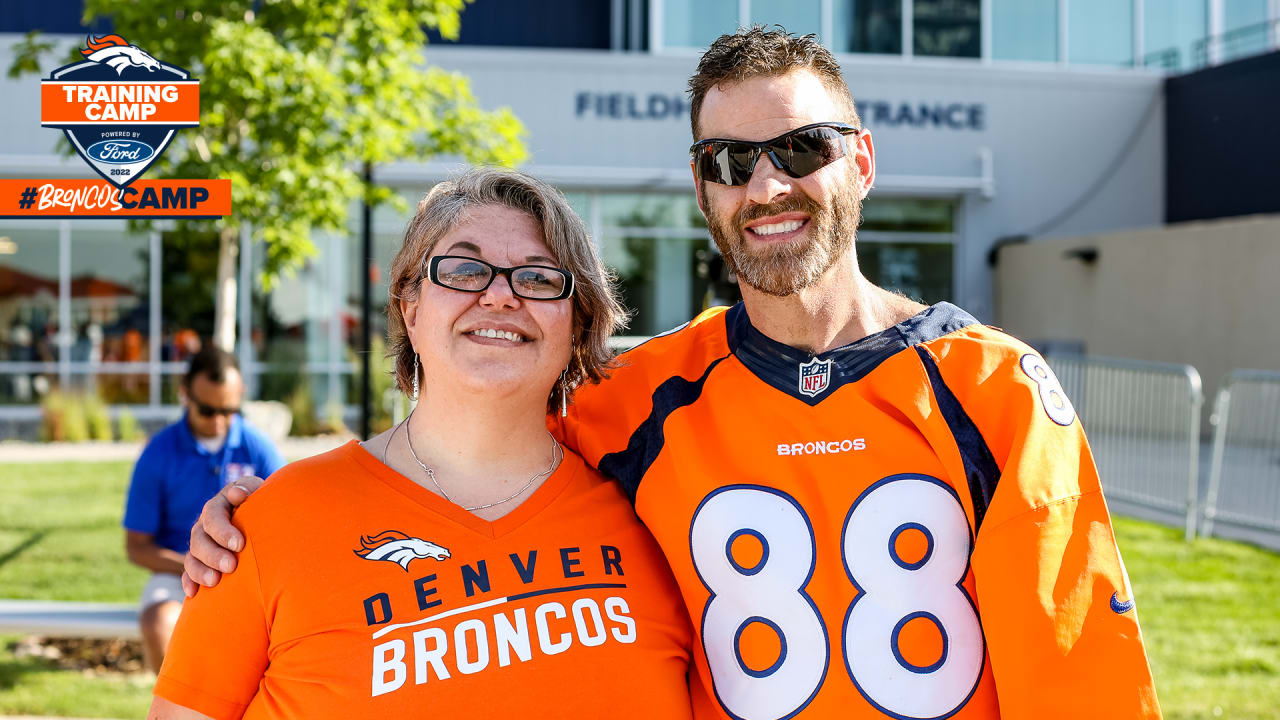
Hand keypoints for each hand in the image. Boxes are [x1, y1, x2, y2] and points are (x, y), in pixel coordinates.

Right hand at [181, 476, 263, 596]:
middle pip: (199, 538)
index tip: (240, 545)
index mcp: (219, 504)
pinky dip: (189, 581)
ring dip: (200, 570)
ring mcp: (201, 542)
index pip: (213, 515)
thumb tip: (236, 493)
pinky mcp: (200, 560)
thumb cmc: (265, 503)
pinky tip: (194, 593)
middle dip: (214, 554)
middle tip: (231, 566)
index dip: (223, 531)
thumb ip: (249, 489)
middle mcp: (205, 523)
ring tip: (215, 581)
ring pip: (192, 556)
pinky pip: (188, 571)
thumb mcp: (259, 491)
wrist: (264, 517)